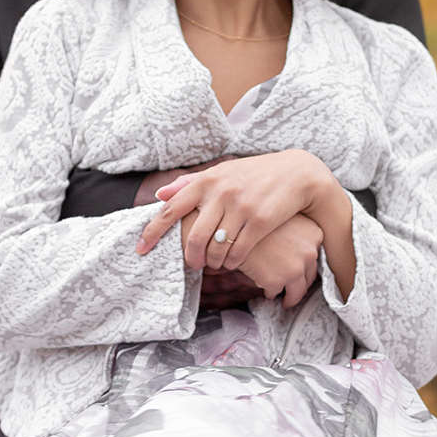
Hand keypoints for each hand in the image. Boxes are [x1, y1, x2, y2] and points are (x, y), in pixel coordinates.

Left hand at [137, 150, 356, 302]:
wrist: (296, 173)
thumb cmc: (254, 174)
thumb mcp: (221, 172)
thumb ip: (189, 184)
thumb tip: (160, 195)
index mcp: (207, 180)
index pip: (171, 209)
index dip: (153, 231)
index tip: (140, 248)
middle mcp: (221, 192)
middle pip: (194, 237)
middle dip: (190, 257)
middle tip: (192, 264)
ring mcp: (241, 207)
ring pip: (215, 249)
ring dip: (212, 262)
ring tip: (214, 264)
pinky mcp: (259, 221)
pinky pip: (237, 252)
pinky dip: (230, 263)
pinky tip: (231, 263)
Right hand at [235, 213, 323, 306]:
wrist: (234, 228)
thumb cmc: (256, 220)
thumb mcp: (282, 217)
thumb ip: (296, 232)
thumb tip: (296, 252)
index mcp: (314, 234)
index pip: (315, 256)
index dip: (306, 265)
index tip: (300, 269)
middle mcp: (310, 252)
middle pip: (310, 276)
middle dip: (301, 284)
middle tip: (293, 289)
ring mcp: (295, 268)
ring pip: (297, 291)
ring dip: (290, 297)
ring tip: (284, 300)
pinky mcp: (278, 281)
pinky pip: (275, 292)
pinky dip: (270, 292)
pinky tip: (264, 288)